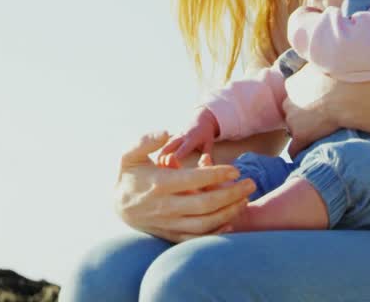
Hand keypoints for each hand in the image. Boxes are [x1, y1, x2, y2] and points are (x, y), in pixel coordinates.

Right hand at [114, 131, 253, 241]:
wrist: (118, 207)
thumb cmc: (128, 177)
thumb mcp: (129, 155)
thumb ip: (146, 141)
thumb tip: (166, 132)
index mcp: (158, 184)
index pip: (193, 180)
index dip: (217, 174)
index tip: (235, 169)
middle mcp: (165, 206)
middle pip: (205, 204)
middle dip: (232, 194)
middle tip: (251, 183)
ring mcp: (169, 223)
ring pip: (205, 223)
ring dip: (229, 212)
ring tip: (245, 199)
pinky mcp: (171, 235)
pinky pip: (198, 238)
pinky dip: (216, 231)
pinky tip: (230, 220)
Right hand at [156, 109, 218, 168]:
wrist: (200, 118)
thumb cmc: (205, 134)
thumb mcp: (209, 143)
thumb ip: (207, 155)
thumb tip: (205, 166)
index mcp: (191, 139)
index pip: (183, 148)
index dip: (176, 156)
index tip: (169, 163)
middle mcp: (181, 136)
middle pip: (169, 145)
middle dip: (163, 154)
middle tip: (157, 165)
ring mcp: (175, 135)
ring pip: (165, 145)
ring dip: (159, 154)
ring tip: (154, 165)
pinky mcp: (171, 136)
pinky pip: (164, 144)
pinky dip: (160, 152)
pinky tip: (155, 161)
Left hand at [282, 64, 343, 156]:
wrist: (347, 94)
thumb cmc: (341, 77)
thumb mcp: (323, 63)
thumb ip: (315, 66)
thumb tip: (321, 58)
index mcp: (292, 84)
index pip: (294, 96)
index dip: (305, 101)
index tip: (315, 105)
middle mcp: (288, 102)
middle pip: (292, 112)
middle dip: (302, 116)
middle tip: (319, 121)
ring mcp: (293, 120)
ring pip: (294, 130)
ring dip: (304, 133)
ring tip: (318, 137)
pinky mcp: (301, 136)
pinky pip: (295, 150)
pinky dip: (300, 153)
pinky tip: (305, 157)